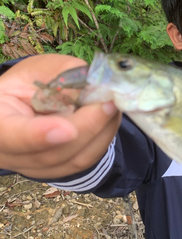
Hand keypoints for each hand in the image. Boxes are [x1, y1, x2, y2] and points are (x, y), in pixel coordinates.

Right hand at [0, 54, 120, 178]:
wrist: (25, 105)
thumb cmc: (28, 84)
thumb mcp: (38, 69)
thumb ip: (63, 74)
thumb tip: (95, 86)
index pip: (12, 136)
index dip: (38, 136)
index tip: (67, 129)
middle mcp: (10, 154)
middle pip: (51, 153)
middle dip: (87, 126)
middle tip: (109, 101)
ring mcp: (35, 167)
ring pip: (74, 160)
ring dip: (101, 132)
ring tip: (113, 104)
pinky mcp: (60, 170)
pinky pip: (86, 160)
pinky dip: (104, 137)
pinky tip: (110, 117)